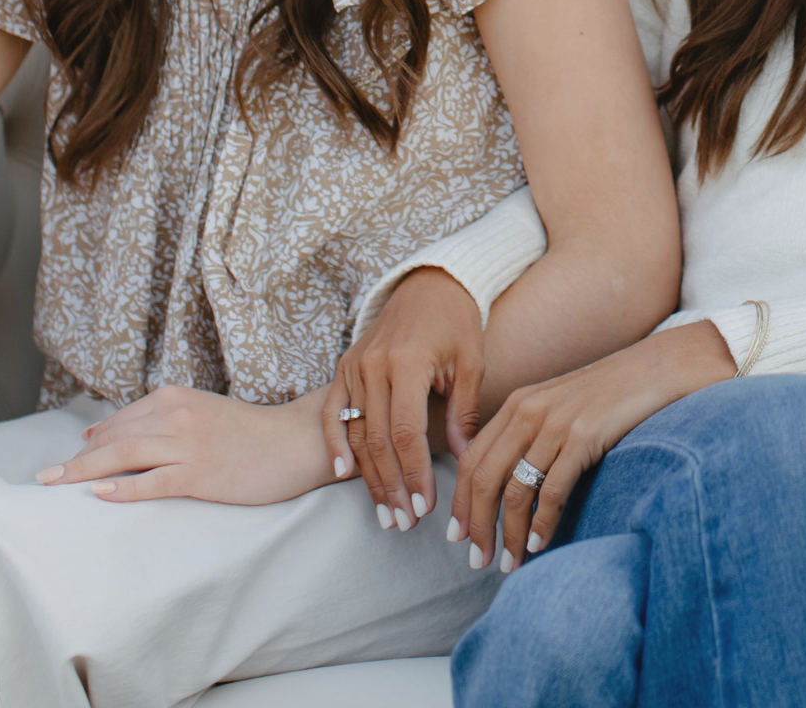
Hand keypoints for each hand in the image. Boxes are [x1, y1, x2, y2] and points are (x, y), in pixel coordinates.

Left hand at [34, 383, 335, 504]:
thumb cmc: (249, 433)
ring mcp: (188, 444)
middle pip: (115, 437)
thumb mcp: (202, 414)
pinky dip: (125, 487)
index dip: (92, 441)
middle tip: (47, 477)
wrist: (294, 442)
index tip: (70, 457)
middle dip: (77, 458)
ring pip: (126, 455)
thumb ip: (165, 420)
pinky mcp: (200, 473)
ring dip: (85, 471)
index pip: (121, 420)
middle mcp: (178, 414)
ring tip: (56, 483)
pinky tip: (100, 494)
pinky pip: (154, 480)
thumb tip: (116, 435)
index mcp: (177, 397)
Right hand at [323, 266, 483, 532]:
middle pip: (377, 439)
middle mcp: (374, 365)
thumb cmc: (457, 321)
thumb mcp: (471, 362)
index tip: (425, 505)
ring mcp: (355, 365)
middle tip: (405, 523)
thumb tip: (465, 460)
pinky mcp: (345, 366)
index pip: (406, 432)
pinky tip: (343, 474)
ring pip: (355, 432)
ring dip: (368, 477)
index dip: (414, 472)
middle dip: (392, 486)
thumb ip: (463, 411)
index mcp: (407, 362)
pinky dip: (335, 443)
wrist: (429, 282)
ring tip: (385, 513)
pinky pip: (334, 411)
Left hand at [451, 320, 735, 572]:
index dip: (461, 501)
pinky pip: (552, 489)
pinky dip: (542, 523)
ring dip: (508, 533)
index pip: (471, 458)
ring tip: (511, 563)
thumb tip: (504, 483)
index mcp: (516, 404)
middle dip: (477, 525)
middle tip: (478, 560)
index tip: (457, 536)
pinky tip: (539, 544)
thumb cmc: (606, 397)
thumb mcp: (557, 407)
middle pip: (485, 477)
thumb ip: (528, 435)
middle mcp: (528, 411)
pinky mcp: (583, 436)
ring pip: (515, 489)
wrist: (653, 370)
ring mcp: (555, 423)